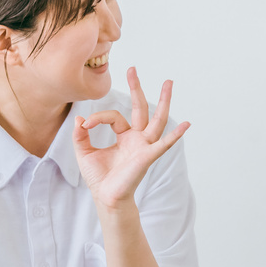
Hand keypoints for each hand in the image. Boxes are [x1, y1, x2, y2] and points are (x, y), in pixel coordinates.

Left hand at [74, 68, 189, 210]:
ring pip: (157, 120)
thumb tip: (79, 118)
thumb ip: (80, 136)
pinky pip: (164, 144)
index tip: (85, 125)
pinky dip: (176, 135)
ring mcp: (145, 146)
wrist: (105, 197)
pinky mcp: (147, 157)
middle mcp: (137, 138)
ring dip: (163, 101)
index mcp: (125, 136)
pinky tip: (186, 124)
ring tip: (168, 83)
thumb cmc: (99, 178)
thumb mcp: (84, 152)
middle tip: (133, 69)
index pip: (114, 116)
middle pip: (141, 108)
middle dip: (137, 88)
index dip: (98, 117)